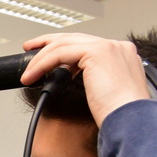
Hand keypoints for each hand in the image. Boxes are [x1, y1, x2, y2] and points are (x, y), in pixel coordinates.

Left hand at [21, 33, 148, 126]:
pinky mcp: (97, 52)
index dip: (62, 47)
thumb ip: (92, 78)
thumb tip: (70, 78)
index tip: (45, 55)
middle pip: (74, 38)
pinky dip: (42, 64)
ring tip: (27, 74)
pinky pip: (60, 53)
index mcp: (119, 54)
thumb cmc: (118, 114)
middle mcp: (116, 46)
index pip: (85, 44)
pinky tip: (32, 76)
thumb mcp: (103, 91)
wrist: (130, 119)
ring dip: (40, 60)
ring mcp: (108, 47)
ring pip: (64, 44)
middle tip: (29, 49)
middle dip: (47, 43)